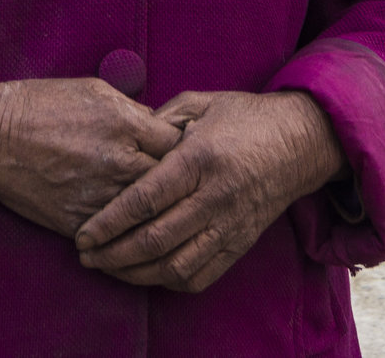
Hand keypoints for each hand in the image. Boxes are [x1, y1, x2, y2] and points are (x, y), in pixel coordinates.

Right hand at [0, 73, 186, 239]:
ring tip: (170, 215)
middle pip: (172, 183)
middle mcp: (118, 160)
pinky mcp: (81, 221)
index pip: (179, 144)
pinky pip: (119, 236)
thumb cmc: (40, 106)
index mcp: (125, 124)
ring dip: (160, 215)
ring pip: (149, 215)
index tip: (189, 155)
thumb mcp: (94, 91)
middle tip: (188, 189)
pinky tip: (140, 234)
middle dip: (181, 185)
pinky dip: (131, 236)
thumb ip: (133, 112)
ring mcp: (100, 195)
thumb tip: (160, 128)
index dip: (187, 150)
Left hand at [72, 90, 345, 292]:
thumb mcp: (201, 102)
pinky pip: (201, 275)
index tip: (84, 234)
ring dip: (136, 274)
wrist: (300, 142)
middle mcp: (215, 197)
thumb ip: (161, 119)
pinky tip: (147, 274)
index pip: (146, 199)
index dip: (110, 222)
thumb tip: (127, 139)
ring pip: (176, 265)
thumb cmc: (244, 117)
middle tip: (86, 257)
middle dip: (114, 254)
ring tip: (109, 267)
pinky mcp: (241, 243)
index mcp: (200, 159)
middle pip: (156, 240)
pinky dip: (169, 281)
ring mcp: (230, 224)